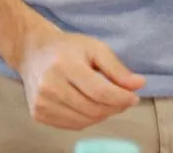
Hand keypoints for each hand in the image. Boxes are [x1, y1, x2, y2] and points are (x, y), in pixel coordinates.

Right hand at [15, 26, 145, 129]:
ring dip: (102, 114)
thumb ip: (117, 68)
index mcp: (64, 65)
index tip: (134, 97)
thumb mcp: (95, 48)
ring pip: (84, 121)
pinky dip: (87, 119)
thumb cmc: (67, 48)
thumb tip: (139, 85)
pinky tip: (89, 106)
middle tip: (124, 99)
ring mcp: (42, 103)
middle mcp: (50, 86)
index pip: (99, 91)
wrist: (33, 52)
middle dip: (115, 107)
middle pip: (93, 109)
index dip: (121, 98)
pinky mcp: (38, 114)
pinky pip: (73, 125)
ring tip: (107, 101)